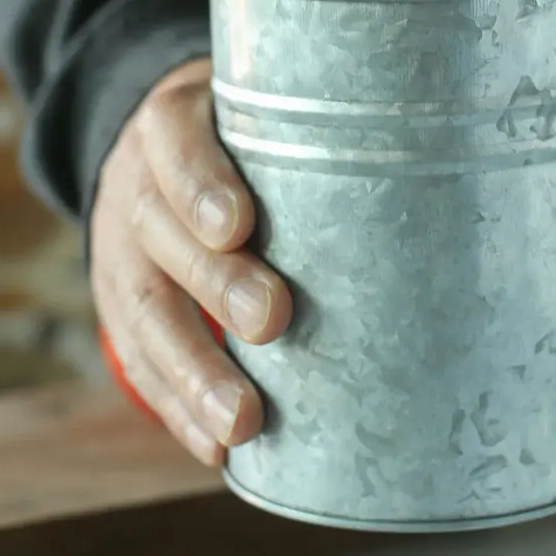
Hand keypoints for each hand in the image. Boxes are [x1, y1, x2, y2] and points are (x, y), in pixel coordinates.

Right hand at [90, 58, 292, 464]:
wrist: (157, 157)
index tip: (239, 223)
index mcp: (174, 119)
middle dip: (215, 280)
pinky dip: (177, 406)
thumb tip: (435, 156)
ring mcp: (122, 250)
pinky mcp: (120, 307)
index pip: (175, 139)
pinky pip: (139, 361)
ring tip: (242, 420)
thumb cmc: (244, 137)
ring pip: (143, 309)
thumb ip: (316, 128)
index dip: (199, 182)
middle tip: (273, 319)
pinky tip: (216, 446)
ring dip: (193, 371)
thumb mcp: (261, 109)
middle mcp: (138, 183)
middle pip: (160, 229)